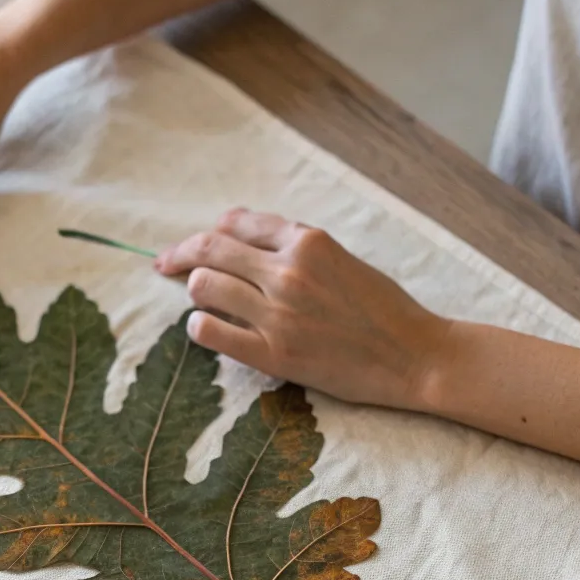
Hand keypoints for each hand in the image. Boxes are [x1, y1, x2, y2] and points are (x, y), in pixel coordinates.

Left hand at [155, 207, 450, 409]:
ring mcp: (278, 313)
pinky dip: (199, 326)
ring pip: (204, 286)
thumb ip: (295, 245)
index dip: (210, 233)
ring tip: (204, 302)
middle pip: (210, 249)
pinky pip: (210, 331)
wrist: (415, 356)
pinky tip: (206, 328)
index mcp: (308, 241)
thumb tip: (238, 232)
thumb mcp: (342, 259)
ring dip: (196, 291)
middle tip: (164, 265)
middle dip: (180, 255)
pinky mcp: (274, 354)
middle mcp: (288, 271)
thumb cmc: (383, 308)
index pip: (237, 223)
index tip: (194, 245)